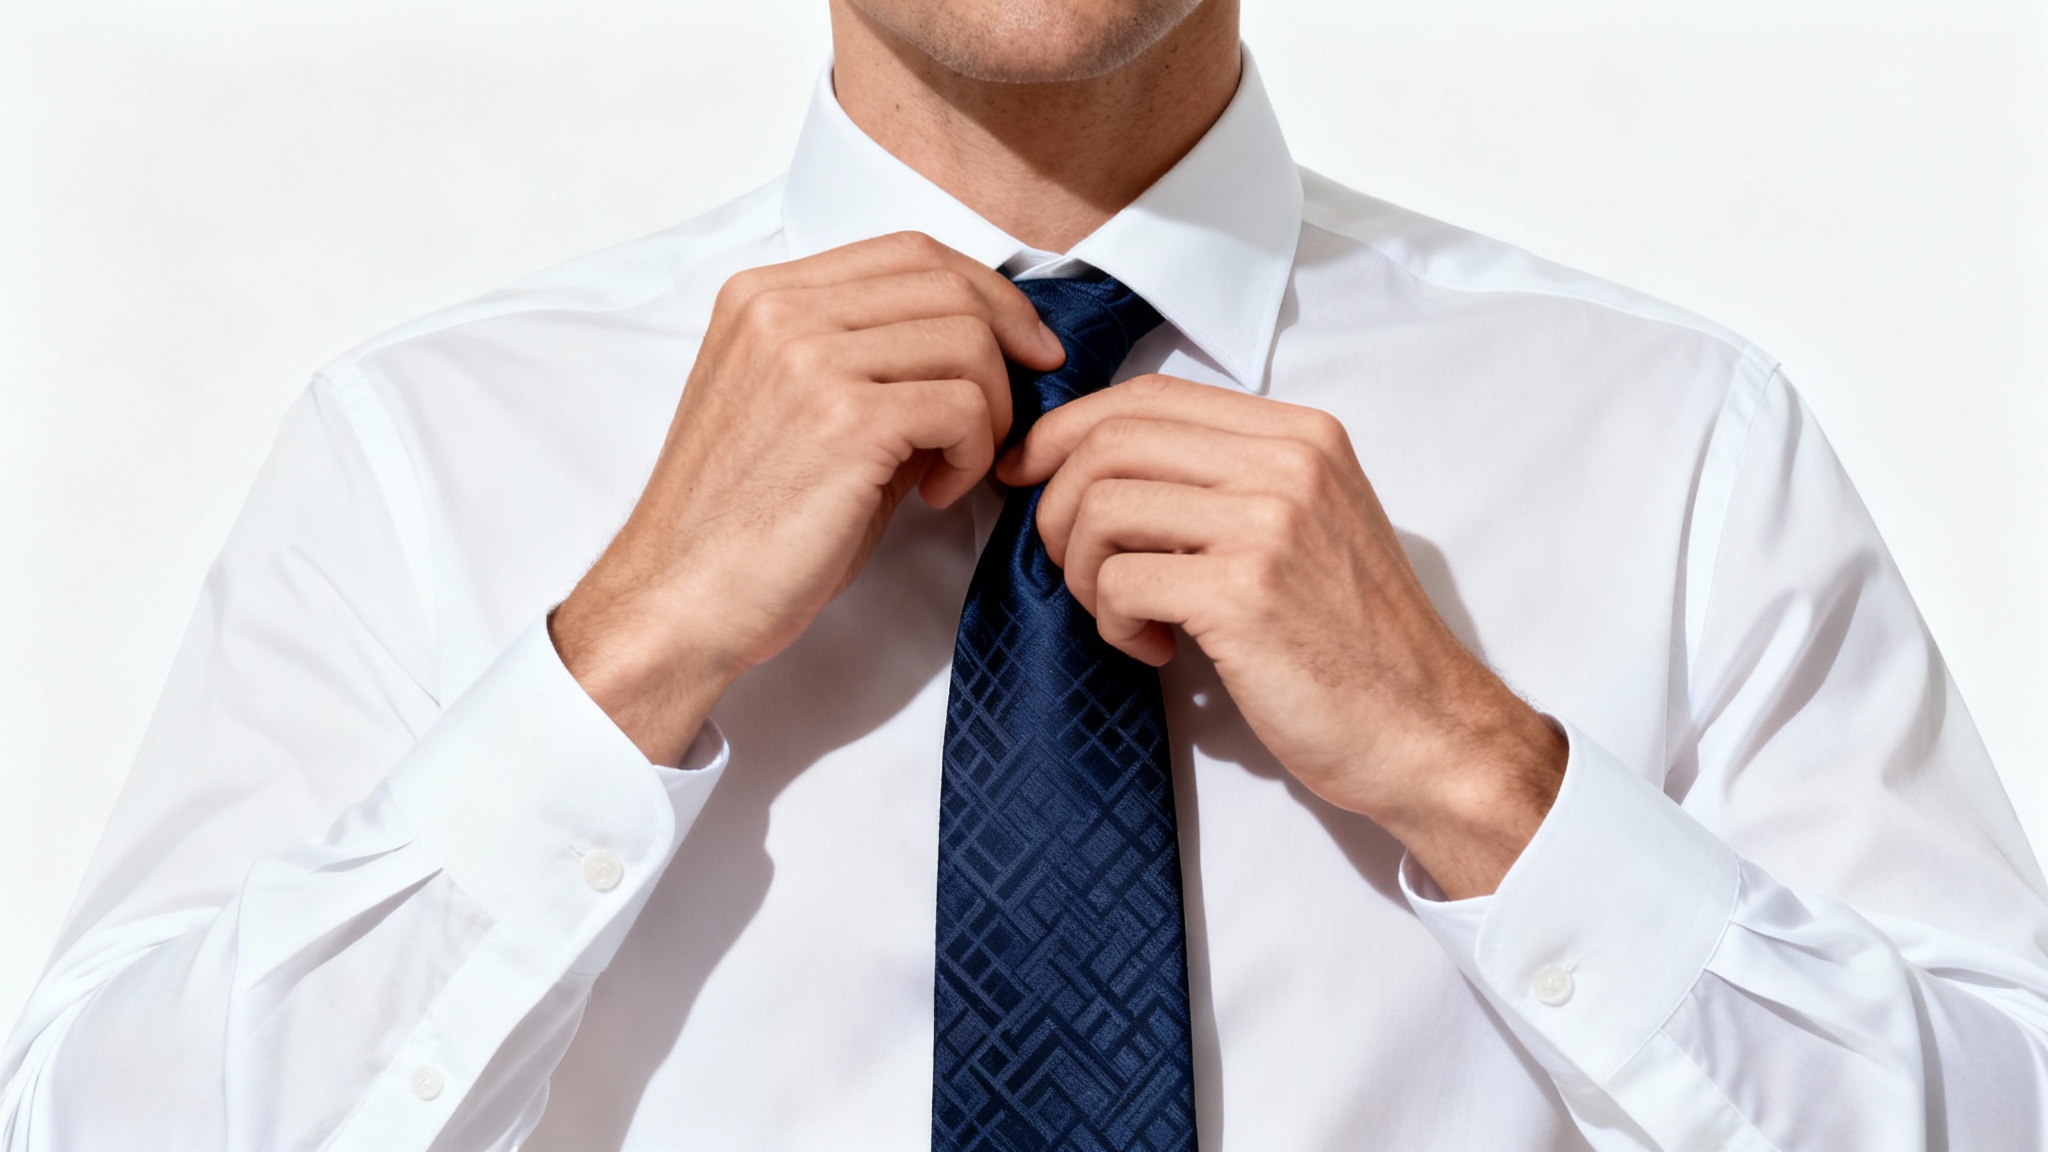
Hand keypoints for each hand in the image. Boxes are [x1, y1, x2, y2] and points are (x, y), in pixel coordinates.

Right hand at [552, 233, 1063, 764]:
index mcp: (760, 296)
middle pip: (945, 282)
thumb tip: (977, 352)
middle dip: (1008, 341)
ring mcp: (809, 358)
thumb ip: (868, 362)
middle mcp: (779, 309)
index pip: (907, 252)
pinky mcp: (845, 419)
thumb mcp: (797, 410)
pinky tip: (937, 493)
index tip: (1021, 343)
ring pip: (966, 338)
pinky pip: (963, 405)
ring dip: (991, 407)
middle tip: (1017, 408)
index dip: (984, 292)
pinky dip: (973, 452)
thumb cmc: (742, 524)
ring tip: (960, 464)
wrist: (680, 599)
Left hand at [999, 375, 1565, 897]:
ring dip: (1081, 570)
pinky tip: (1152, 648)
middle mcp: (1288, 462)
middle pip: (1111, 440)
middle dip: (1058, 504)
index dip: (1067, 430)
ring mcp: (1269, 523)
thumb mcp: (1306, 527)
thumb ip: (1226, 483)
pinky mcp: (1244, 592)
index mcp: (1301, 435)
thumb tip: (1096, 465)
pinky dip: (1111, 621)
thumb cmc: (1355, 642)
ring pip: (1102, 505)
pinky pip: (1119, 581)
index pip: (1150, 395)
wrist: (1425, 729)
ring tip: (1120, 613)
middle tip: (1069, 565)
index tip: (1027, 472)